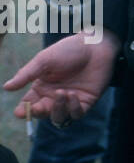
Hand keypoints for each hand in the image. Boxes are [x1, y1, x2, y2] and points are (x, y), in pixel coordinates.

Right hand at [5, 31, 119, 125]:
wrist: (96, 45)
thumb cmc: (69, 50)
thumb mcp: (44, 60)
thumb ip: (26, 74)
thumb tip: (6, 87)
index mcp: (41, 88)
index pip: (28, 105)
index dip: (23, 111)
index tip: (21, 112)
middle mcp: (54, 96)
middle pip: (42, 114)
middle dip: (39, 113)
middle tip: (39, 106)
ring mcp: (70, 100)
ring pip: (59, 118)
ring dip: (58, 110)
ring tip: (62, 93)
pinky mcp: (86, 101)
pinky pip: (76, 114)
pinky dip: (73, 109)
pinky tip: (73, 95)